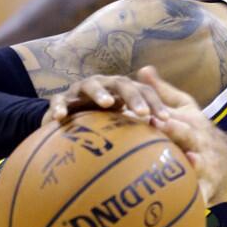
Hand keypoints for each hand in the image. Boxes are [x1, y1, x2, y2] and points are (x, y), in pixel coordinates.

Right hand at [45, 66, 167, 124]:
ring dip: (100, 93)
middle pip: (122, 84)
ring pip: (91, 85)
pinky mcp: (60, 100)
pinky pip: (58, 101)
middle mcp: (104, 85)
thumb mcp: (122, 126)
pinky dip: (59, 108)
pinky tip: (60, 118)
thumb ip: (142, 131)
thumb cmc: (101, 125)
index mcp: (123, 91)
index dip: (156, 103)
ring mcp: (81, 91)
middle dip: (133, 97)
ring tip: (107, 104)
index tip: (166, 119)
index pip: (144, 92)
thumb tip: (169, 143)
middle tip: (142, 113)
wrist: (66, 119)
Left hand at [144, 69, 226, 204]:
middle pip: (186, 135)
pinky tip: (186, 207)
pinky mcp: (208, 189)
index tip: (141, 110)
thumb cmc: (201, 134)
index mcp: (190, 124)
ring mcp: (205, 165)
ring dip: (190, 164)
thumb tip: (143, 69)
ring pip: (196, 165)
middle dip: (174, 130)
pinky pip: (200, 197)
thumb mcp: (188, 110)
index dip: (160, 112)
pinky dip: (196, 202)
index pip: (173, 115)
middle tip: (157, 125)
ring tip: (184, 161)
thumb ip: (164, 92)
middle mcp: (198, 143)